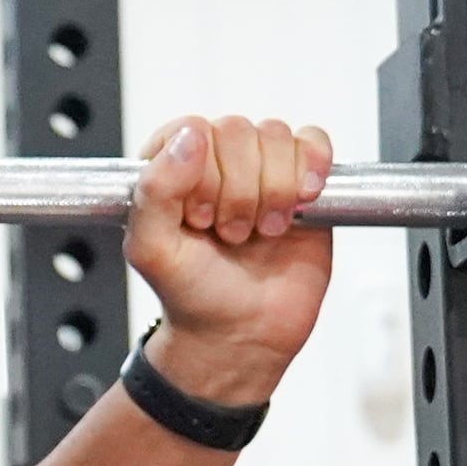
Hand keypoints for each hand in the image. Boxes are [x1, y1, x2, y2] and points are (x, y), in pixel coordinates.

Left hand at [124, 113, 332, 407]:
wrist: (242, 335)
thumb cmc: (192, 295)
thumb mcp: (152, 250)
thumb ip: (155, 189)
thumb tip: (190, 138)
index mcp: (171, 167)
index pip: (192, 130)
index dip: (202, 175)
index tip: (199, 219)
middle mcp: (216, 161)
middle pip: (238, 131)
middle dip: (239, 193)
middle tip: (231, 234)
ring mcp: (262, 168)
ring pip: (277, 137)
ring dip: (273, 192)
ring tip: (261, 230)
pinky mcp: (304, 181)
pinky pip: (314, 142)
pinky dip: (312, 170)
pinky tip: (300, 206)